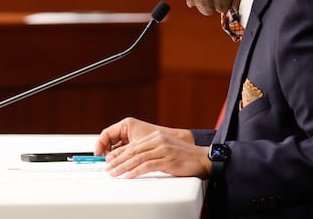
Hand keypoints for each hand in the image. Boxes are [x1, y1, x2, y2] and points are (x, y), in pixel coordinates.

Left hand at [94, 117, 210, 178]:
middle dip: (118, 160)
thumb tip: (135, 160)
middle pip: (133, 151)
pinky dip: (136, 171)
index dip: (120, 153)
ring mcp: (164, 150)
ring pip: (138, 158)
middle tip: (108, 168)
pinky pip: (148, 166)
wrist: (203, 159)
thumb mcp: (166, 149)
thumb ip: (152, 151)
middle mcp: (159, 141)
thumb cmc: (185, 157)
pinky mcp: (168, 160)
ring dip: (124, 166)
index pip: (134, 145)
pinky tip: (129, 176)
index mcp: (157, 137)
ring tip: (114, 173)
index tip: (110, 161)